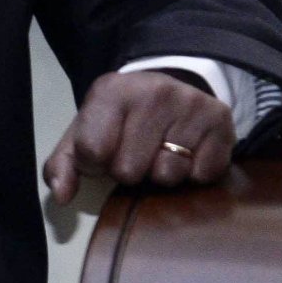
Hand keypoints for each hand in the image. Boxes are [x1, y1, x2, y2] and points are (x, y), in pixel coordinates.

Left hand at [42, 70, 234, 202]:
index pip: (93, 152)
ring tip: (162, 152)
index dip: (95, 163)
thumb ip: (63, 164)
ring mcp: (190, 104)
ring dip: (162, 174)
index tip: (105, 150)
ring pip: (167, 175)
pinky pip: (202, 175)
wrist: (172, 87)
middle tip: (137, 152)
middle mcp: (153, 92)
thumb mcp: (85, 132)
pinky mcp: (220, 120)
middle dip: (130, 171)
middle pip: (129, 171)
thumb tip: (61, 195)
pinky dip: (194, 172)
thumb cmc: (121, 119)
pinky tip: (188, 151)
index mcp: (111, 91)